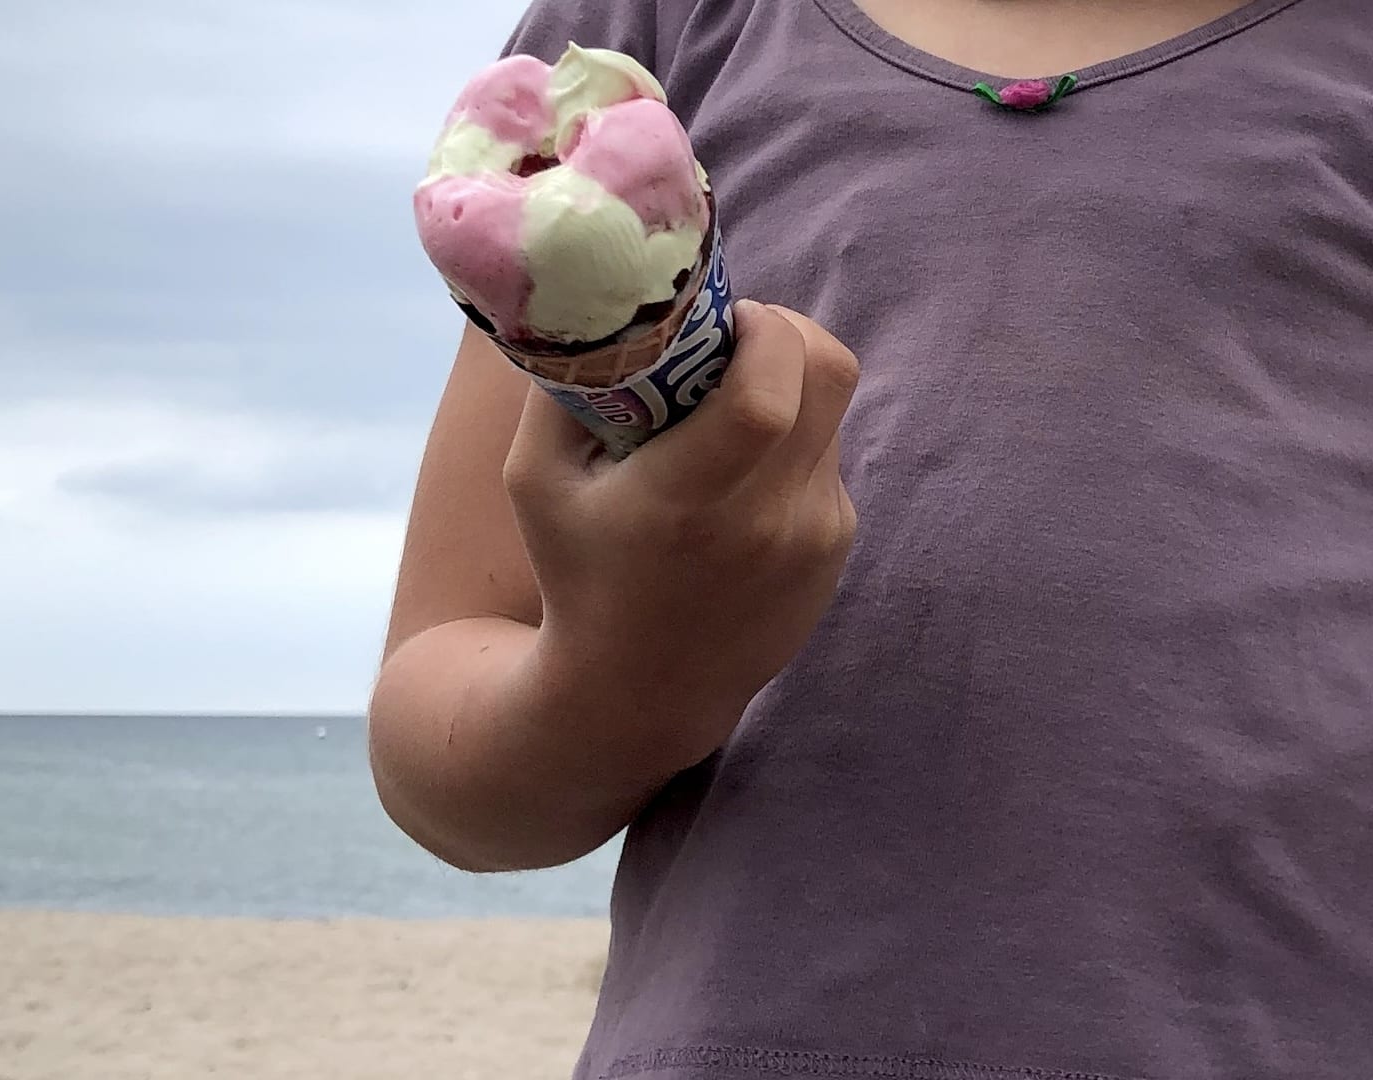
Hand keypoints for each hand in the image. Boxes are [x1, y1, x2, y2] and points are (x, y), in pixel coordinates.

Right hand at [501, 300, 859, 768]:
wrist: (639, 695)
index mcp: (687, 500)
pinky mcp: (837, 549)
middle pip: (829, 373)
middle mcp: (765, 520)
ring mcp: (813, 538)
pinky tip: (740, 480)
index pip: (770, 390)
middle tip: (735, 340)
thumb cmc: (576, 571)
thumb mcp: (535, 480)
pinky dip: (793, 442)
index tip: (726, 318)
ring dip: (789, 388)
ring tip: (725, 417)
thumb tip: (597, 294)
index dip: (764, 328)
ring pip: (833, 410)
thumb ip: (564, 385)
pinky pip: (828, 457)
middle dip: (788, 332)